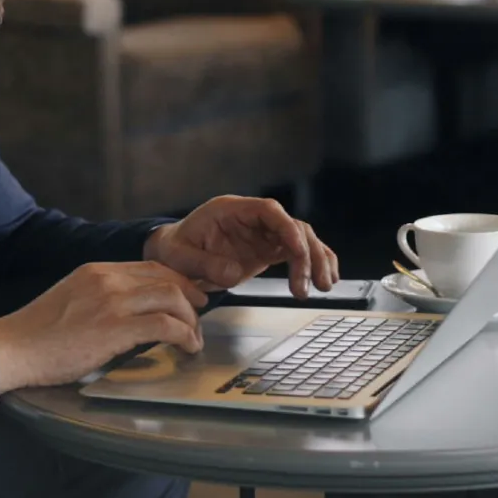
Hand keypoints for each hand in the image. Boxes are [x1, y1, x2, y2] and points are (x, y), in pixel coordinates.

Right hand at [0, 261, 206, 392]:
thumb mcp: (72, 300)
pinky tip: (186, 346)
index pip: (151, 267)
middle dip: (191, 298)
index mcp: (97, 271)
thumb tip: (131, 311)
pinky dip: (183, 335)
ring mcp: (111, 301)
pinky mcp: (114, 328)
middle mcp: (107, 279)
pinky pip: (164, 325)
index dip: (178, 281)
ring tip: (194, 337)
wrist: (12, 348)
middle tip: (199, 317)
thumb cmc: (38, 334)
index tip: (189, 297)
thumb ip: (102, 298)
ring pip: (172, 298)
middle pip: (167, 278)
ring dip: (191, 319)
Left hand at [144, 196, 338, 298]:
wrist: (172, 254)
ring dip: (316, 260)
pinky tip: (326, 278)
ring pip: (301, 239)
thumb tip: (235, 273)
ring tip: (324, 286)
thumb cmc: (174, 249)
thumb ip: (206, 264)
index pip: (269, 211)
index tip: (298, 251)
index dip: (287, 228)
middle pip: (292, 226)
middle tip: (311, 284)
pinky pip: (296, 252)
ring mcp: (262, 234)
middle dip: (307, 253)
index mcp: (232, 210)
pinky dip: (313, 263)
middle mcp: (252, 219)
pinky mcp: (266, 250)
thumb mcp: (180, 257)